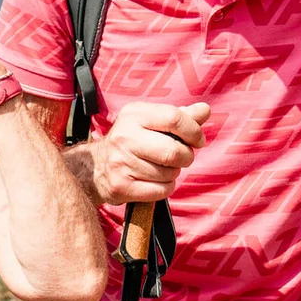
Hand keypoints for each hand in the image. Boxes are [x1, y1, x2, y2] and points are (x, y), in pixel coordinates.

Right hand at [87, 102, 210, 203]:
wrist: (95, 167)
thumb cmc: (132, 140)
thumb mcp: (151, 121)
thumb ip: (181, 116)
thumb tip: (204, 110)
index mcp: (134, 115)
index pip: (174, 118)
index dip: (194, 131)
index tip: (196, 139)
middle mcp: (124, 137)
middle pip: (174, 151)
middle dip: (186, 156)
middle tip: (181, 157)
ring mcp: (120, 163)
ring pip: (170, 173)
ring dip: (174, 173)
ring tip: (161, 167)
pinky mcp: (121, 186)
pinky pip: (162, 190)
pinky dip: (166, 187)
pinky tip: (155, 181)